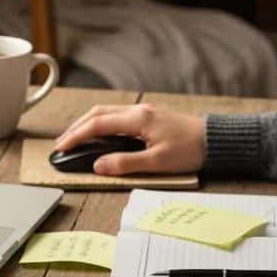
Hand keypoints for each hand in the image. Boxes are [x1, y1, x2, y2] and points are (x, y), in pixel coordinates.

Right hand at [53, 103, 205, 174]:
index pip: (97, 125)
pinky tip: (98, 133)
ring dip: (87, 123)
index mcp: (137, 119)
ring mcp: (143, 111)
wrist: (215, 140)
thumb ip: (125, 163)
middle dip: (75, 127)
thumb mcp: (157, 162)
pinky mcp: (149, 116)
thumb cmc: (191, 150)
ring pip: (106, 112)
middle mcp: (138, 110)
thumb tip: (99, 165)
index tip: (61, 148)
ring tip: (74, 138)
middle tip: (61, 143)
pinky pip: (116, 115)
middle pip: (97, 113)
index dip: (75, 136)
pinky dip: (101, 123)